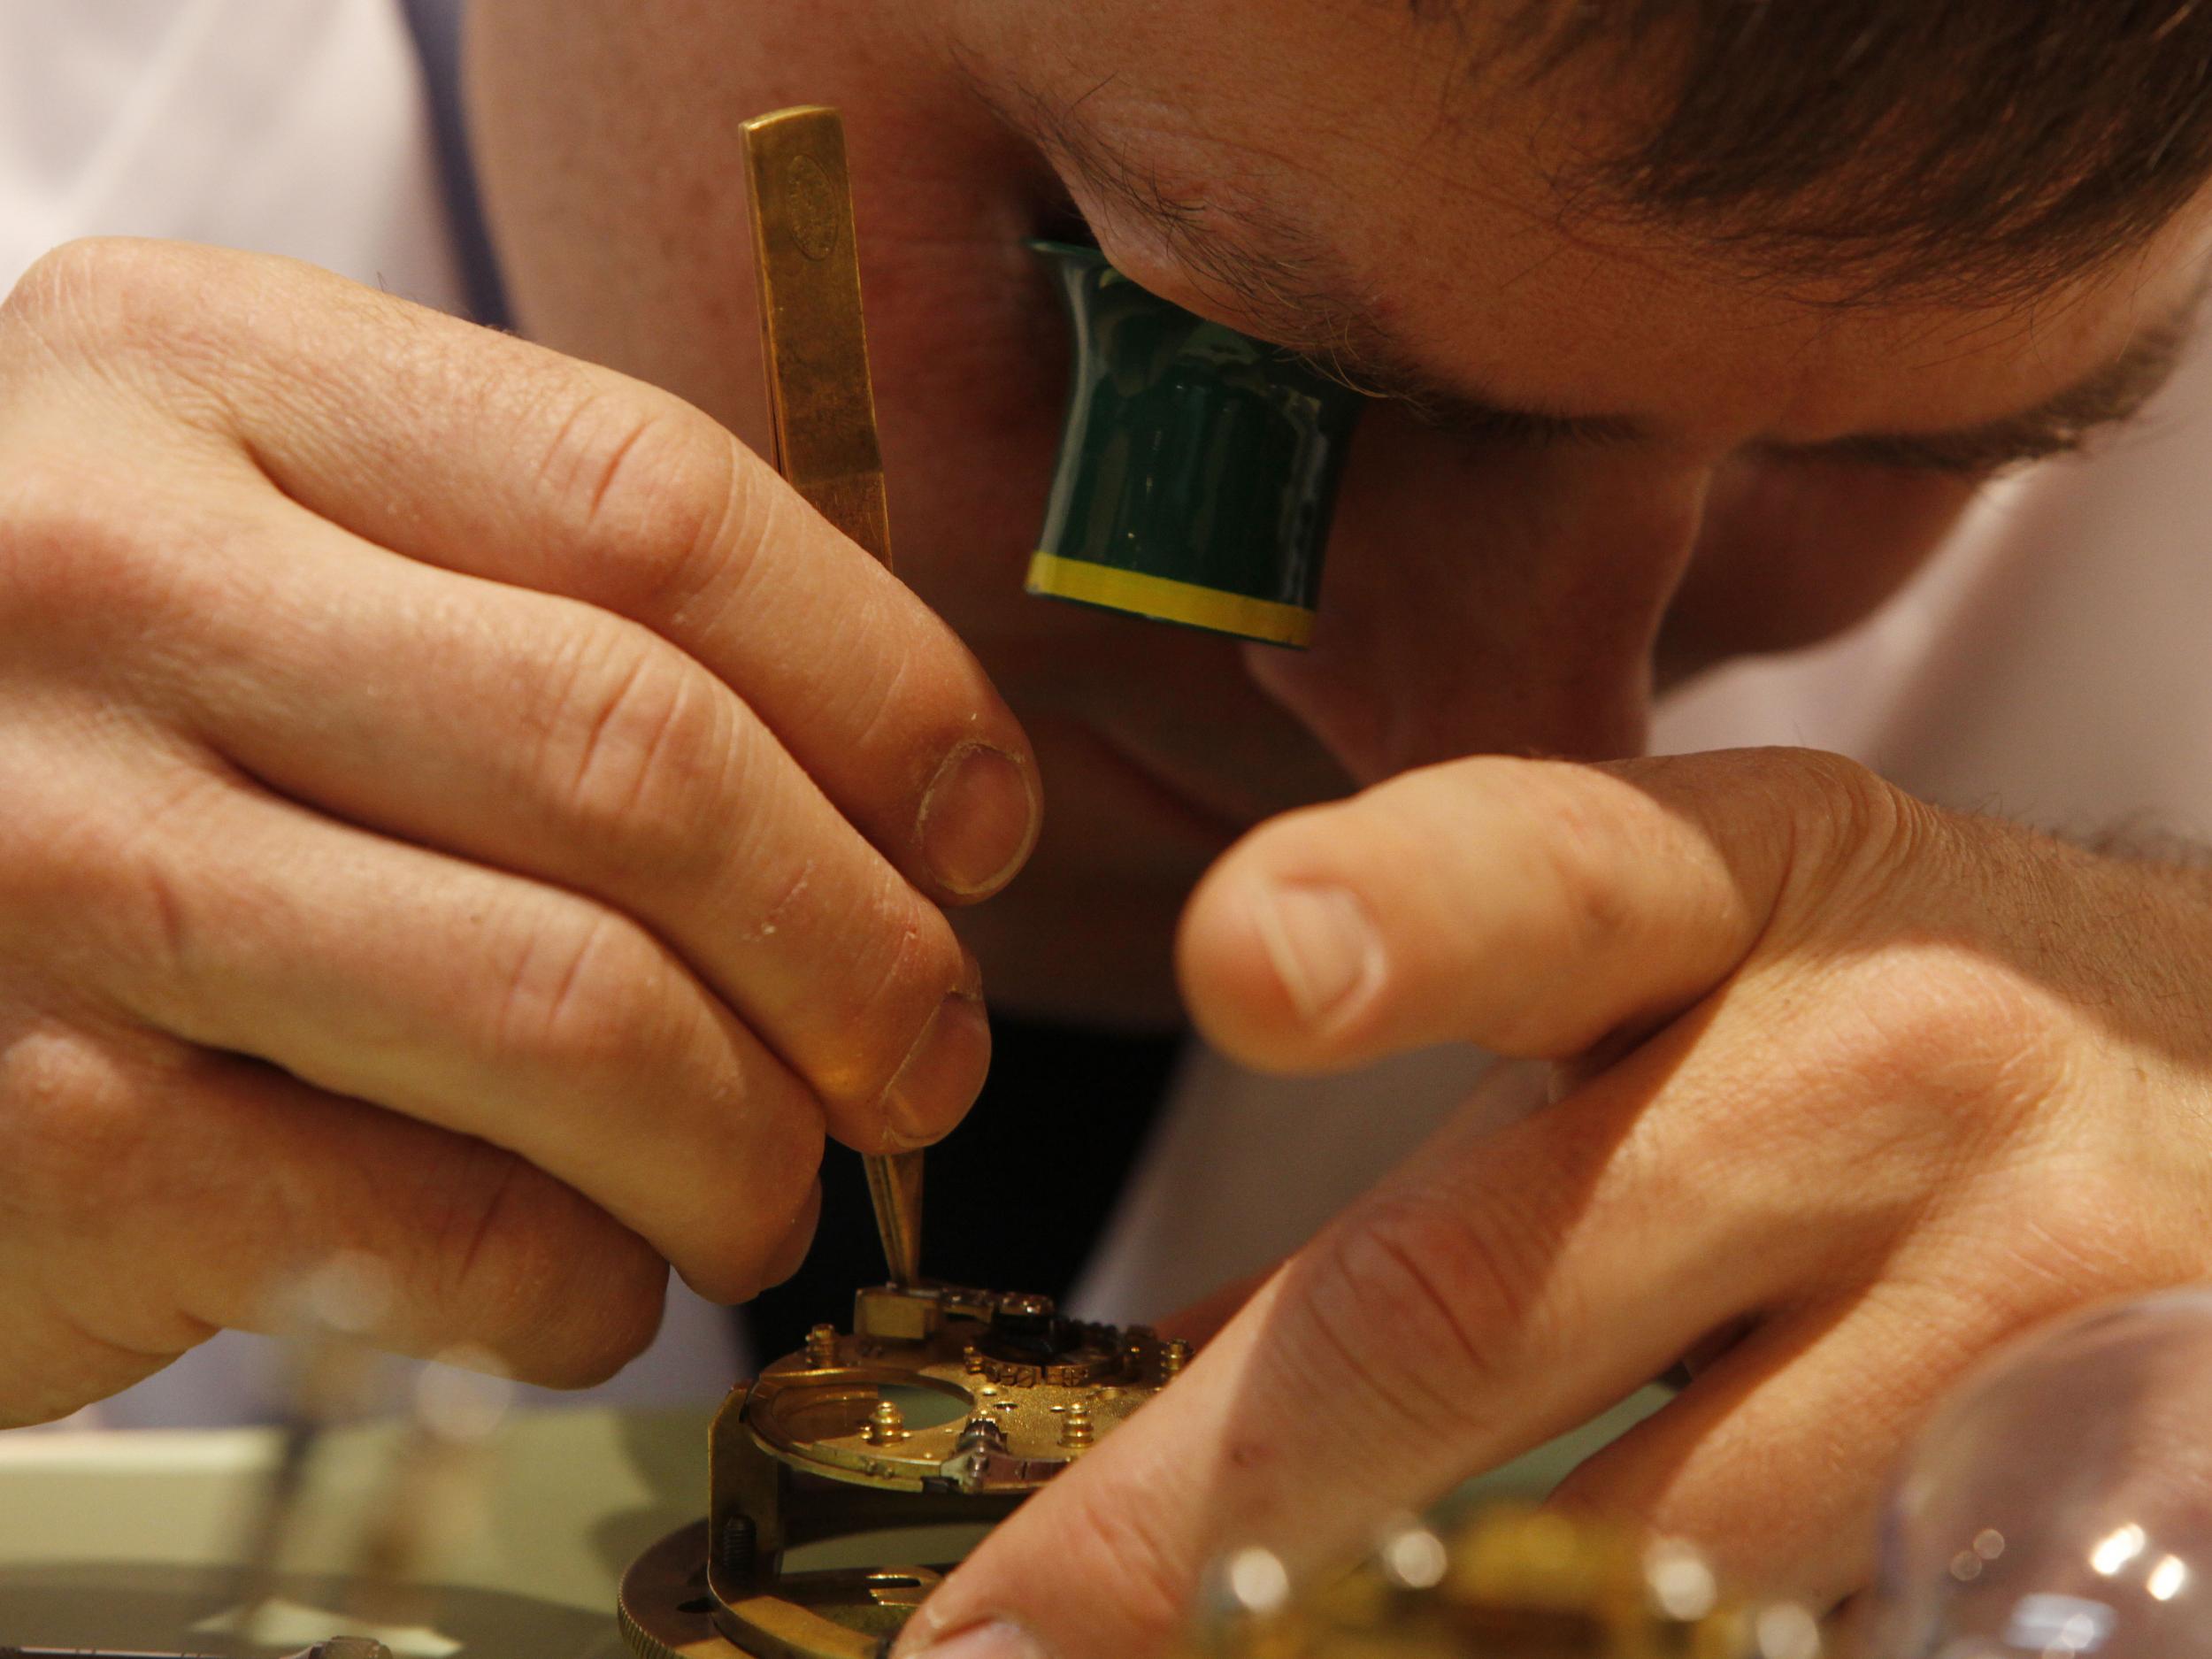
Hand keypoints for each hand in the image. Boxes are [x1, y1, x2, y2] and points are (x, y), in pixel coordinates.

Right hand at [0, 240, 1037, 1423]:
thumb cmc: (106, 739)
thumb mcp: (284, 558)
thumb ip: (555, 607)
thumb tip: (917, 798)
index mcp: (205, 376)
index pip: (654, 501)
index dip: (884, 686)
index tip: (976, 823)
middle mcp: (101, 579)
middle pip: (640, 756)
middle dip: (860, 948)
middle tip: (925, 1054)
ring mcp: (50, 854)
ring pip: (572, 1009)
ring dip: (746, 1142)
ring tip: (768, 1186)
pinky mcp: (39, 1129)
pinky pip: (440, 1226)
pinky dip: (584, 1281)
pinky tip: (588, 1273)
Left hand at [900, 748, 2211, 1658]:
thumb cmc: (1900, 1033)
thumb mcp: (1702, 1003)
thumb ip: (1459, 1168)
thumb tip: (1178, 1395)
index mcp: (1741, 884)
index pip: (1545, 875)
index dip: (1386, 913)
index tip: (1236, 962)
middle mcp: (1886, 1064)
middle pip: (1486, 1302)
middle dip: (1205, 1506)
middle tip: (991, 1637)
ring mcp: (2031, 1295)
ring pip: (1643, 1553)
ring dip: (1409, 1643)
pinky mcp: (2128, 1485)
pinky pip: (1813, 1628)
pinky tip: (1538, 1656)